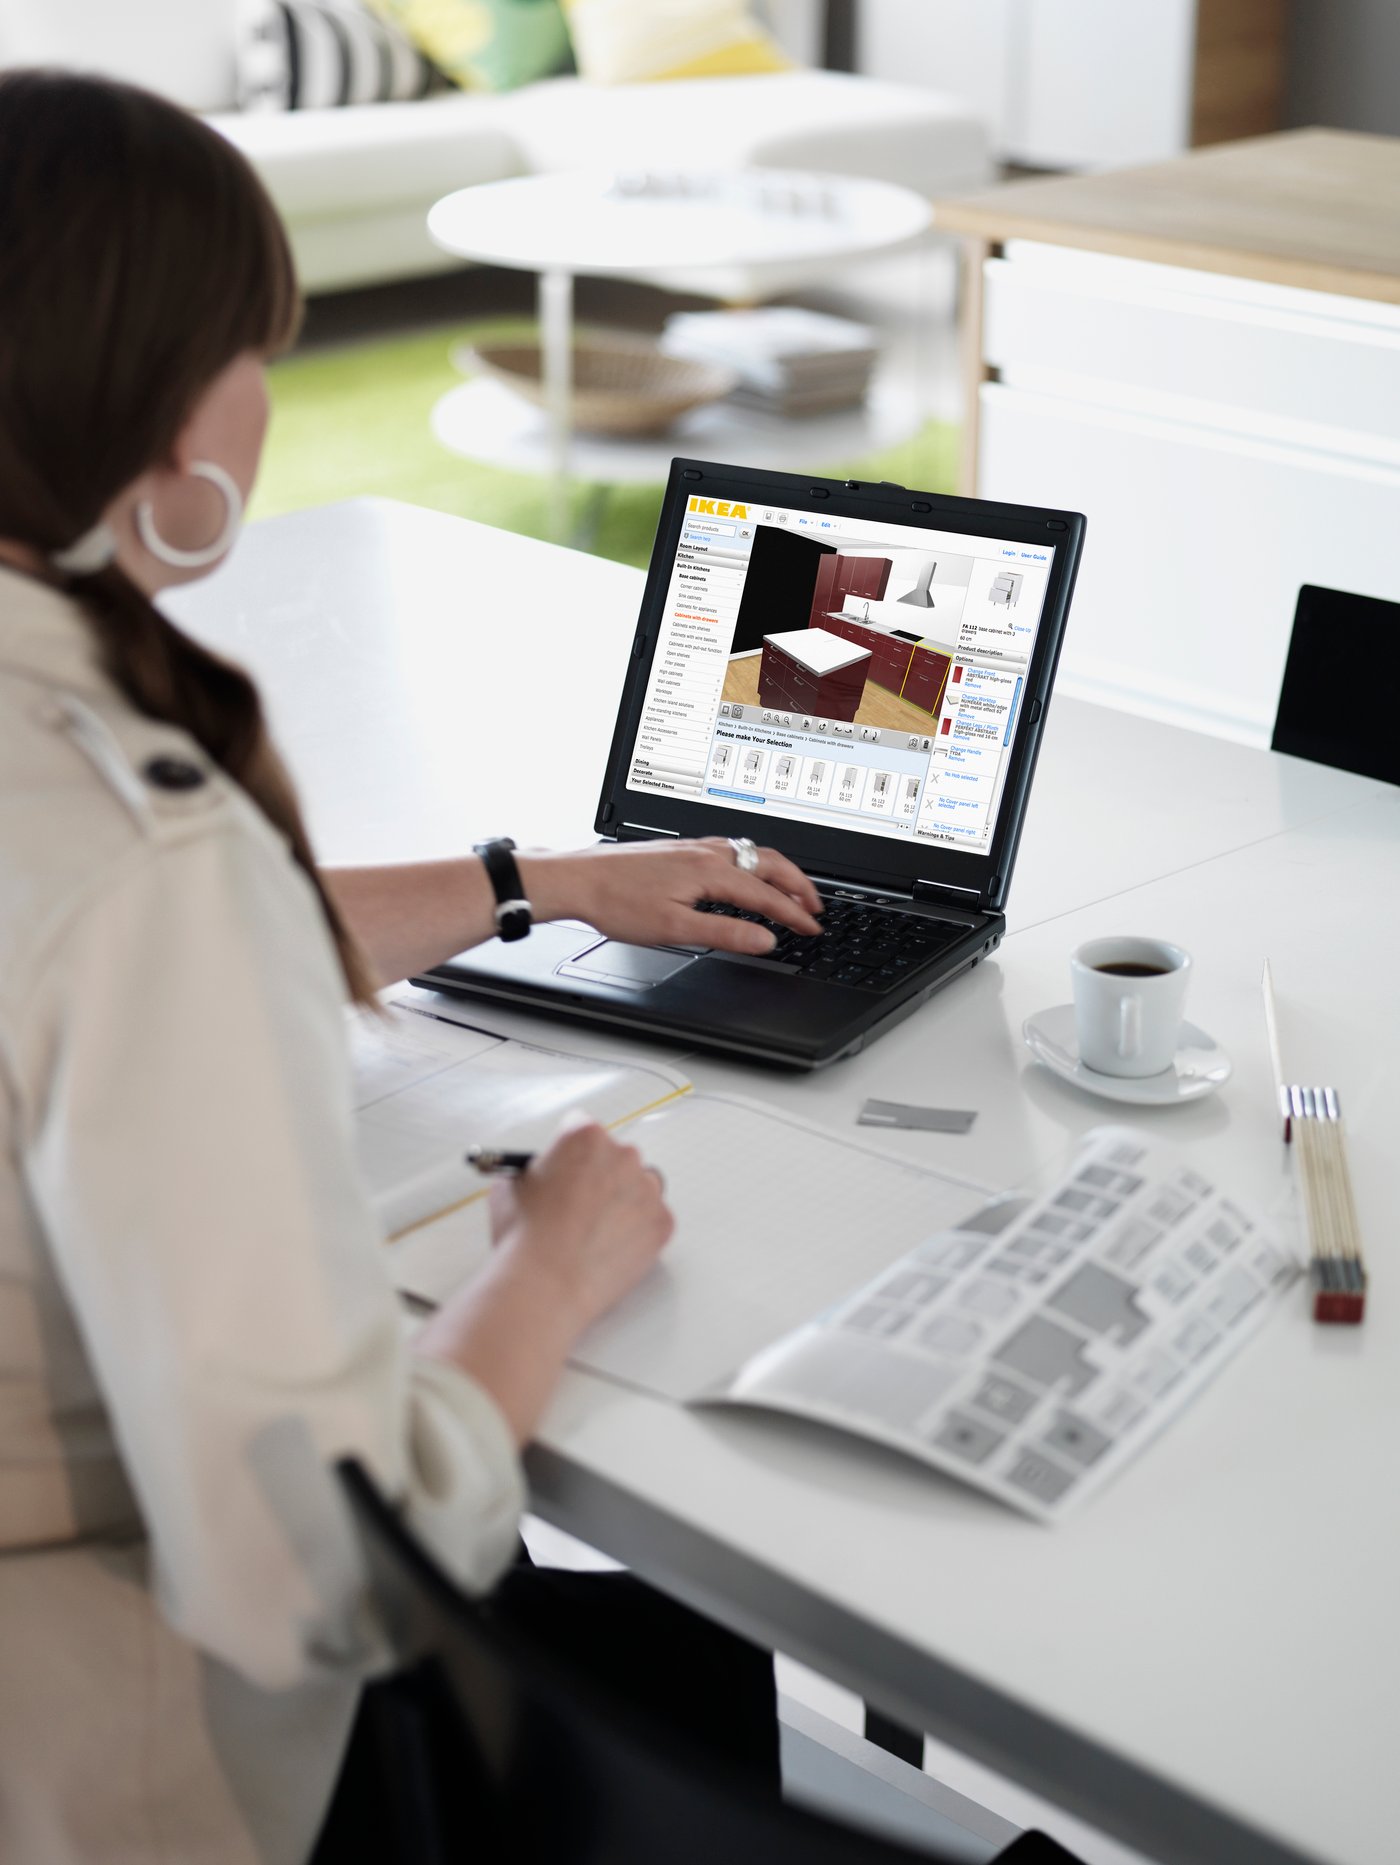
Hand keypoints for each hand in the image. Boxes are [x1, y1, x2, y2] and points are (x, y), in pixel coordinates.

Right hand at [488, 1118, 672, 1334]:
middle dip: (599, 1175)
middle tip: (579, 1205)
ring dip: (623, 1200)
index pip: (581, 1128)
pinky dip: (637, 1231)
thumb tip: (539, 1177)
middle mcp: (622, 1155)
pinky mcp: (662, 1223)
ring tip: (594, 1231)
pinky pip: (653, 1219)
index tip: (566, 1167)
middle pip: (615, 1156)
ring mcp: (647, 1189)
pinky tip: (610, 1248)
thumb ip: (533, 1171)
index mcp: (584, 1137)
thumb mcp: (509, 1187)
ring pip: (639, 1186)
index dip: (568, 1152)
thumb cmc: (525, 1237)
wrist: (545, 1286)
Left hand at [519, 838, 822, 955]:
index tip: (811, 929)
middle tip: (816, 908)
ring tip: (793, 890)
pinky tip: (748, 874)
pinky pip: (733, 850)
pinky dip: (756, 863)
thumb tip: (764, 940)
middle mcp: (707, 852)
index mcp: (711, 870)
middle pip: (769, 863)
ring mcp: (694, 847)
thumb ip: (724, 933)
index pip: (767, 894)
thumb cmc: (617, 902)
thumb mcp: (674, 929)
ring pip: (752, 852)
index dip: (794, 914)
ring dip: (779, 871)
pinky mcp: (681, 849)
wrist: (578, 879)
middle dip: (798, 885)